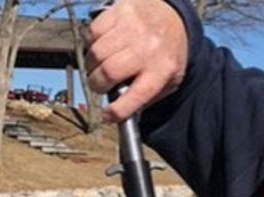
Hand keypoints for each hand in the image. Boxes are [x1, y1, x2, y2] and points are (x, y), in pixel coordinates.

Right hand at [85, 0, 187, 121]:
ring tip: (98, 68)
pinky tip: (100, 47)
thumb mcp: (170, 80)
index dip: (118, 110)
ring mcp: (132, 29)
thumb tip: (124, 113)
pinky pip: (92, 32)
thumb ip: (149, 96)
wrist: (172, 17)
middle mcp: (147, 49)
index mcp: (162, 71)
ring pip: (96, 53)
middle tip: (98, 86)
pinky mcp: (119, 13)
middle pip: (109, 72)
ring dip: (91, 66)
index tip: (107, 116)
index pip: (136, 95)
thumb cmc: (167, 53)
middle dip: (97, 85)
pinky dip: (91, 44)